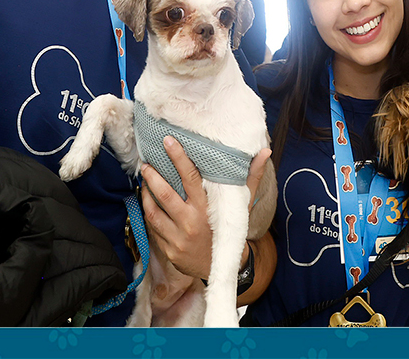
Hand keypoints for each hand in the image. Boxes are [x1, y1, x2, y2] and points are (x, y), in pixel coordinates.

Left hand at [140, 137, 270, 280]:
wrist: (223, 267)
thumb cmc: (231, 230)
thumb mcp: (242, 205)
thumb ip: (252, 177)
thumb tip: (264, 152)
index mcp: (207, 208)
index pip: (190, 177)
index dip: (178, 157)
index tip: (168, 141)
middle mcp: (191, 222)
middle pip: (166, 194)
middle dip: (153, 176)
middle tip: (146, 163)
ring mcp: (178, 237)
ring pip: (155, 211)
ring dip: (146, 193)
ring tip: (144, 179)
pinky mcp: (169, 249)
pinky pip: (153, 227)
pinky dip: (147, 211)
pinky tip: (146, 201)